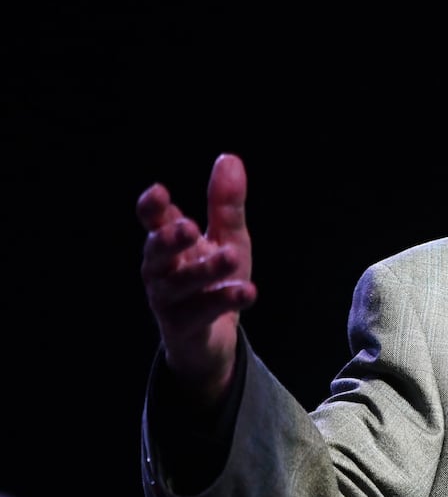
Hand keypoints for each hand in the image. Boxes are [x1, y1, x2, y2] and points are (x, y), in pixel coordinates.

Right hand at [136, 153, 257, 404]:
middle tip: (188, 226)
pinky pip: (203, 311)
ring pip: (180, 283)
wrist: (213, 338)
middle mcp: (161, 269)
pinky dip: (225, 300)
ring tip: (231, 256)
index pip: (152, 221)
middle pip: (156, 252)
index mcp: (168, 243)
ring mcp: (168, 299)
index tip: (158, 192)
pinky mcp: (183, 325)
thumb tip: (229, 158)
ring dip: (205, 270)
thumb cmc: (213, 280)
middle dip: (169, 239)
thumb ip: (225, 204)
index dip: (151, 208)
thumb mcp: (226, 238)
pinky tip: (248, 291)